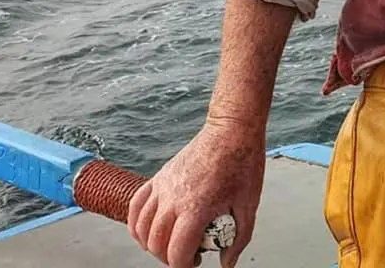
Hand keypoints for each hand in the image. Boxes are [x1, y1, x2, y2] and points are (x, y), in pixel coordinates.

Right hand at [127, 121, 265, 267]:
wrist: (232, 129)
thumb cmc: (242, 161)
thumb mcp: (248, 205)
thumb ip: (238, 239)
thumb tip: (226, 262)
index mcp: (196, 208)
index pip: (177, 254)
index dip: (185, 266)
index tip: (195, 262)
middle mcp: (173, 199)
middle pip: (156, 245)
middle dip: (170, 257)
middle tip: (188, 253)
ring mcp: (163, 186)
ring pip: (142, 228)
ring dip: (153, 243)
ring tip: (172, 241)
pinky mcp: (159, 176)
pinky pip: (136, 206)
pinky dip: (137, 223)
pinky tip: (150, 228)